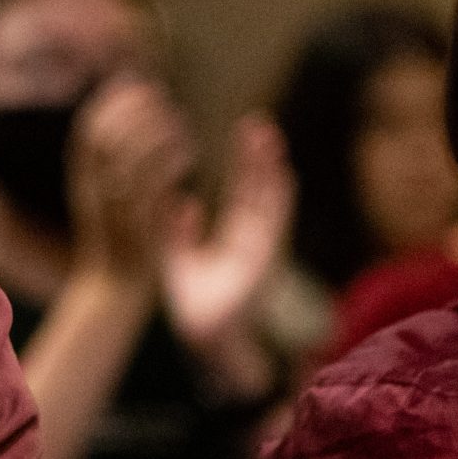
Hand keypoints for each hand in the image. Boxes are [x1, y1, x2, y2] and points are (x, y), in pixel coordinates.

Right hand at [67, 77, 188, 285]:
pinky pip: (157, 181)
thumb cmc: (115, 238)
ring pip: (134, 154)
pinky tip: (189, 154)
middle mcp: (94, 191)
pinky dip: (172, 160)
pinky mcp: (141, 223)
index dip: (111, 102)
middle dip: (136, 110)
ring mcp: (116, 208)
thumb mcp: (100, 196)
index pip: (88, 130)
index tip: (136, 85)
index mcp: (82, 182)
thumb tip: (122, 118)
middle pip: (109, 136)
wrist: (113, 289)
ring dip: (159, 132)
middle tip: (165, 100)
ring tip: (181, 127)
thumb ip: (105, 162)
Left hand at [161, 115, 294, 352]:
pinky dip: (279, 196)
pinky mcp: (265, 257)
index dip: (246, 166)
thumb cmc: (193, 304)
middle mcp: (253, 240)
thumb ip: (177, 232)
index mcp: (236, 239)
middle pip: (260, 191)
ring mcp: (262, 248)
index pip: (245, 194)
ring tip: (268, 137)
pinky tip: (280, 171)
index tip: (244, 135)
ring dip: (271, 170)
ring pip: (271, 200)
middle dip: (260, 159)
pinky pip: (276, 221)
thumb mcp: (179, 260)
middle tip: (258, 124)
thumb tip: (181, 202)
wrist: (202, 334)